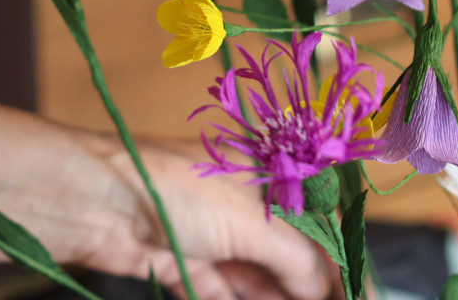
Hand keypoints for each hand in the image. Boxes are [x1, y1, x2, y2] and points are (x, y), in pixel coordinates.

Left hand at [84, 138, 333, 299]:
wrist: (95, 201)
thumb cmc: (177, 189)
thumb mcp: (251, 221)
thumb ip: (297, 258)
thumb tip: (325, 289)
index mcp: (269, 170)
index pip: (319, 218)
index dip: (342, 258)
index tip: (363, 296)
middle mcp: (246, 200)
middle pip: (291, 252)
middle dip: (310, 286)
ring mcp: (214, 232)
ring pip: (258, 277)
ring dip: (277, 299)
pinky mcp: (185, 263)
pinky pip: (222, 291)